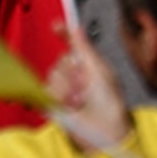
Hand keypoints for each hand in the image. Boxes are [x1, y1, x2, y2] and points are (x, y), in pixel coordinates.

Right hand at [47, 23, 129, 146]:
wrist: (104, 131)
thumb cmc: (110, 104)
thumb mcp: (100, 73)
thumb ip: (85, 50)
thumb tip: (77, 27)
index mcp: (89, 65)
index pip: (72, 45)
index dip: (64, 34)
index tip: (56, 26)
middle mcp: (74, 75)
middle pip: (61, 60)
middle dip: (73, 73)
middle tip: (86, 86)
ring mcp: (63, 89)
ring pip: (53, 75)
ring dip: (68, 88)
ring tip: (80, 101)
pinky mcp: (52, 102)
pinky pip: (46, 90)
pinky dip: (59, 97)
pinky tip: (71, 106)